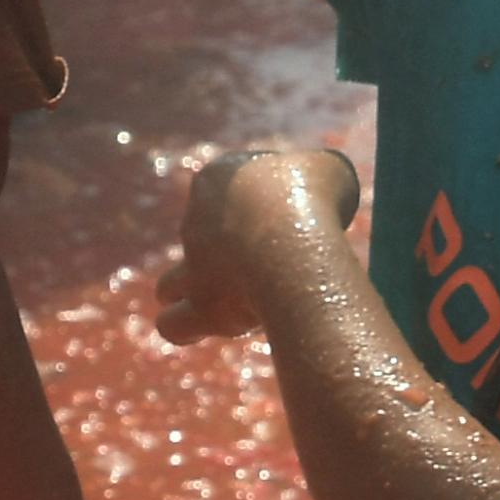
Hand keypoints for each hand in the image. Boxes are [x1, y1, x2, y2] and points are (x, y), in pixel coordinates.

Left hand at [155, 147, 358, 344]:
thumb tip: (325, 181)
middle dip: (231, 248)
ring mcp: (194, 267)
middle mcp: (194, 221)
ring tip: (231, 300)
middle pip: (204, 236)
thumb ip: (319, 174)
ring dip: (192, 291)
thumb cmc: (312, 199)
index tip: (296, 213)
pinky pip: (174, 324)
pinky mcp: (202, 307)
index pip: (229, 191)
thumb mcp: (328, 172)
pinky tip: (203, 328)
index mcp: (215, 179)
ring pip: (171, 283)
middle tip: (275, 259)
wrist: (293, 243)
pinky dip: (184, 327)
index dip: (263, 202)